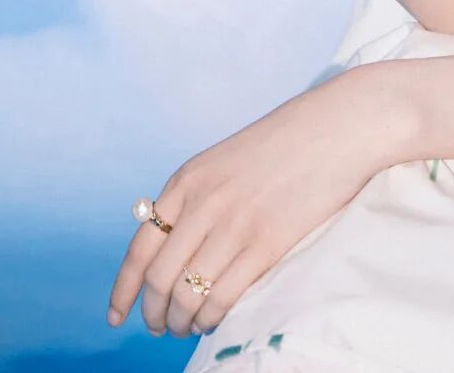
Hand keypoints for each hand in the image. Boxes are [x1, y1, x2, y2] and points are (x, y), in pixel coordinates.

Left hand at [106, 66, 403, 338]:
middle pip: (158, 278)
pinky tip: (212, 320)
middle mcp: (204, 203)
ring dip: (181, 320)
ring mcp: (235, 224)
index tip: (115, 316)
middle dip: (152, 313)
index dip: (123, 290)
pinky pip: (222, 297)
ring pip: (187, 294)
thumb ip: (198, 196)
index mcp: (188, 179)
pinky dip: (210, 318)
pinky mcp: (266, 243)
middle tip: (158, 327)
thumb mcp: (226, 160)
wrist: (339, 126)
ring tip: (186, 326)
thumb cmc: (287, 142)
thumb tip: (172, 247)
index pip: (140, 248)